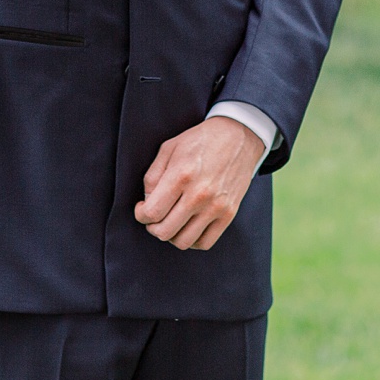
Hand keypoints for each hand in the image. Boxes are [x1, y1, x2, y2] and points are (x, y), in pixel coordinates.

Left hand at [134, 114, 263, 250]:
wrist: (238, 136)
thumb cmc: (201, 141)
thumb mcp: (169, 148)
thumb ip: (152, 176)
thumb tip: (147, 202)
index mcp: (181, 175)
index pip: (152, 212)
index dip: (140, 215)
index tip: (142, 209)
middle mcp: (199, 194)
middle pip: (164, 231)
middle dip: (152, 227)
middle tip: (154, 217)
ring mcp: (216, 206)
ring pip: (183, 242)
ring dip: (171, 235)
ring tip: (171, 221)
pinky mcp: (229, 214)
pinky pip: (205, 243)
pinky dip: (192, 240)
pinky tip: (188, 227)